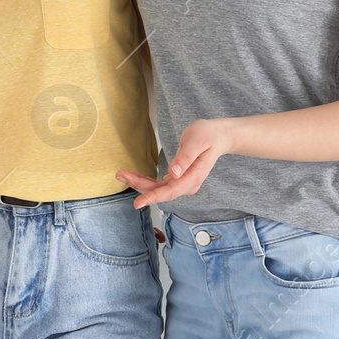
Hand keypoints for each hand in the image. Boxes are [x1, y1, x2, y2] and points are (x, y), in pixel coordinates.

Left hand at [117, 118, 231, 208]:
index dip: (153, 197)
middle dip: (140, 186)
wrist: (218, 136)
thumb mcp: (197, 141)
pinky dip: (145, 181)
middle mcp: (188, 184)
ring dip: (140, 183)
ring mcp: (182, 183)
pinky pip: (159, 184)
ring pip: (158, 189)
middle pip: (161, 191)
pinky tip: (133, 175)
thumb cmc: (208, 135)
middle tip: (121, 175)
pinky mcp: (177, 179)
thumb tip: (174, 173)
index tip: (137, 202)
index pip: (171, 191)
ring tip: (122, 175)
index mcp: (193, 177)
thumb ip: (185, 157)